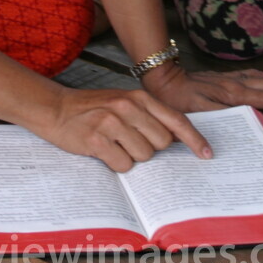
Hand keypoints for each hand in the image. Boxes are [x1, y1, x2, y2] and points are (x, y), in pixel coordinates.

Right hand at [32, 86, 210, 171]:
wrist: (55, 108)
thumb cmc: (92, 108)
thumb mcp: (123, 103)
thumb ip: (149, 116)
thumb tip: (176, 139)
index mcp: (139, 98)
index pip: (176, 120)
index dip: (195, 139)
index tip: (207, 154)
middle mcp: (128, 107)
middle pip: (162, 143)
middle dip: (151, 149)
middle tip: (130, 142)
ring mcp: (112, 123)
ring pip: (144, 156)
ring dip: (132, 157)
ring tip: (114, 144)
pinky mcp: (98, 140)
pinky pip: (123, 165)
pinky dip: (116, 164)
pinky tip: (103, 152)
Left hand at [141, 62, 262, 120]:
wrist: (162, 78)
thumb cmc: (175, 100)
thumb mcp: (193, 115)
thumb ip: (215, 123)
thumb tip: (233, 136)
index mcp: (232, 95)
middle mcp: (234, 86)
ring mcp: (228, 80)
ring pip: (262, 80)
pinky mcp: (220, 78)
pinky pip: (247, 75)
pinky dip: (260, 76)